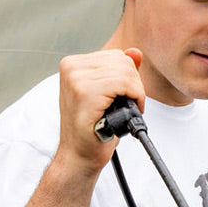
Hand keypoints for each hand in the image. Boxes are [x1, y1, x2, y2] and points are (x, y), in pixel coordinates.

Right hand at [56, 47, 145, 171]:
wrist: (80, 154)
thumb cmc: (94, 128)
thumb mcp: (108, 94)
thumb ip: (121, 71)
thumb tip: (135, 52)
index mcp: (74, 64)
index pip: (117, 56)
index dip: (129, 78)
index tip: (123, 98)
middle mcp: (72, 66)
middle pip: (123, 61)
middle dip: (134, 85)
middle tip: (127, 106)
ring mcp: (76, 78)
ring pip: (126, 72)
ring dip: (135, 93)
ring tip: (124, 110)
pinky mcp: (85, 91)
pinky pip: (124, 83)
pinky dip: (135, 97)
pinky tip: (128, 111)